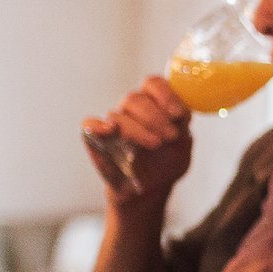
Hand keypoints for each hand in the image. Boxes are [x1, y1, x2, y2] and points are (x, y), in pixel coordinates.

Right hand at [82, 75, 192, 205]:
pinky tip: (110, 131)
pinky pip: (89, 124)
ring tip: (156, 144)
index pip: (153, 84)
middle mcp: (131, 109)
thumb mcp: (183, 144)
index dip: (166, 95)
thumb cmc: (167, 162)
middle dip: (155, 117)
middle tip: (170, 137)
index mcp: (152, 102)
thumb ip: (182, 125)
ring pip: (118, 115)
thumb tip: (179, 115)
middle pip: (135, 98)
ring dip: (138, 130)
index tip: (178, 115)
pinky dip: (97, 126)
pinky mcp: (96, 138)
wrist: (152, 188)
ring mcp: (112, 122)